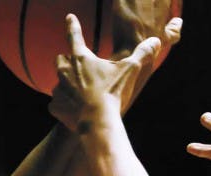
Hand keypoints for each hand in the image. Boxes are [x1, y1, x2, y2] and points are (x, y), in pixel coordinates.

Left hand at [48, 14, 175, 130]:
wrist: (97, 122)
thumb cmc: (113, 94)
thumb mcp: (131, 70)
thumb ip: (142, 53)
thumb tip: (155, 41)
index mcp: (81, 58)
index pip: (74, 35)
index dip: (72, 25)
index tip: (69, 17)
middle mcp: (65, 71)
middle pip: (60, 59)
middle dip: (67, 61)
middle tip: (79, 68)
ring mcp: (58, 90)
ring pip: (58, 83)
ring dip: (67, 85)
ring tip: (82, 94)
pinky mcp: (55, 107)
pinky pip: (57, 103)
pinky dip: (64, 105)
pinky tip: (75, 109)